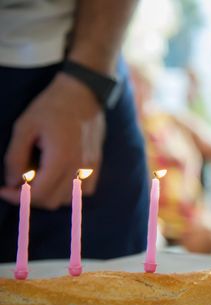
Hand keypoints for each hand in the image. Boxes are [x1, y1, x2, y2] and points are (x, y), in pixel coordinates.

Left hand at [0, 73, 105, 208]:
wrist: (83, 94)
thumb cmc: (51, 107)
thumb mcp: (24, 127)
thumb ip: (15, 157)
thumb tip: (12, 182)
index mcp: (60, 158)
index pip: (39, 194)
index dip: (17, 197)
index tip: (5, 190)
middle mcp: (79, 168)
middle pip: (52, 201)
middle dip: (31, 196)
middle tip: (20, 179)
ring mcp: (91, 168)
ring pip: (68, 199)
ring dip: (51, 194)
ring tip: (40, 176)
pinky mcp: (97, 165)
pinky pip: (84, 191)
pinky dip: (70, 191)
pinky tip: (59, 177)